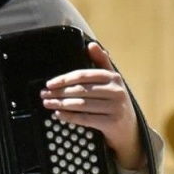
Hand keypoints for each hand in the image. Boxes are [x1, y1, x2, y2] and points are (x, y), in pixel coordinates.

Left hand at [40, 42, 143, 168]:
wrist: (129, 130)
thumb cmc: (115, 102)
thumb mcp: (112, 81)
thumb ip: (102, 62)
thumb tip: (91, 44)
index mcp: (114, 77)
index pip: (83, 75)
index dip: (64, 79)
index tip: (49, 83)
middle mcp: (116, 91)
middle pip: (80, 90)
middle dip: (59, 93)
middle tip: (44, 95)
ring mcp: (115, 107)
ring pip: (81, 104)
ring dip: (61, 104)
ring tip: (48, 104)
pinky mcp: (112, 123)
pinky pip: (85, 119)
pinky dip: (70, 117)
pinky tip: (59, 114)